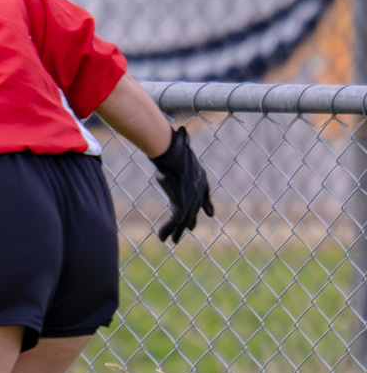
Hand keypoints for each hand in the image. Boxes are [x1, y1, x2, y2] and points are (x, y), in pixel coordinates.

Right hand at [150, 124, 213, 243]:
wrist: (175, 154)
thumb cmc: (175, 147)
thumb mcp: (180, 144)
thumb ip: (181, 141)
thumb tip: (180, 131)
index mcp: (199, 178)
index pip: (204, 194)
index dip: (206, 204)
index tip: (210, 213)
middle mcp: (198, 191)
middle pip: (194, 210)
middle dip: (190, 221)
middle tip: (188, 230)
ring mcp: (191, 199)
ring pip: (184, 220)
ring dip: (176, 232)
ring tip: (173, 241)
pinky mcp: (182, 206)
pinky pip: (174, 222)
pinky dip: (167, 230)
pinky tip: (162, 238)